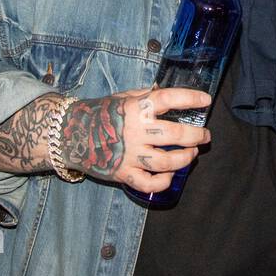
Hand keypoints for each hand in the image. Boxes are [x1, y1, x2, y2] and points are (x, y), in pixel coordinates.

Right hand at [60, 87, 212, 195]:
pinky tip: (170, 174)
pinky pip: (148, 183)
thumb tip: (167, 93)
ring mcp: (129, 154)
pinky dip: (163, 181)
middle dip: (196, 135)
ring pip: (167, 161)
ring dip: (185, 158)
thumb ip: (146, 96)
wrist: (69, 134)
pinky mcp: (123, 173)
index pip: (168, 99)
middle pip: (175, 134)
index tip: (205, 100)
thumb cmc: (100, 113)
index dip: (190, 98)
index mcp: (136, 108)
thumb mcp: (122, 97)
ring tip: (192, 153)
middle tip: (205, 135)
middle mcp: (135, 131)